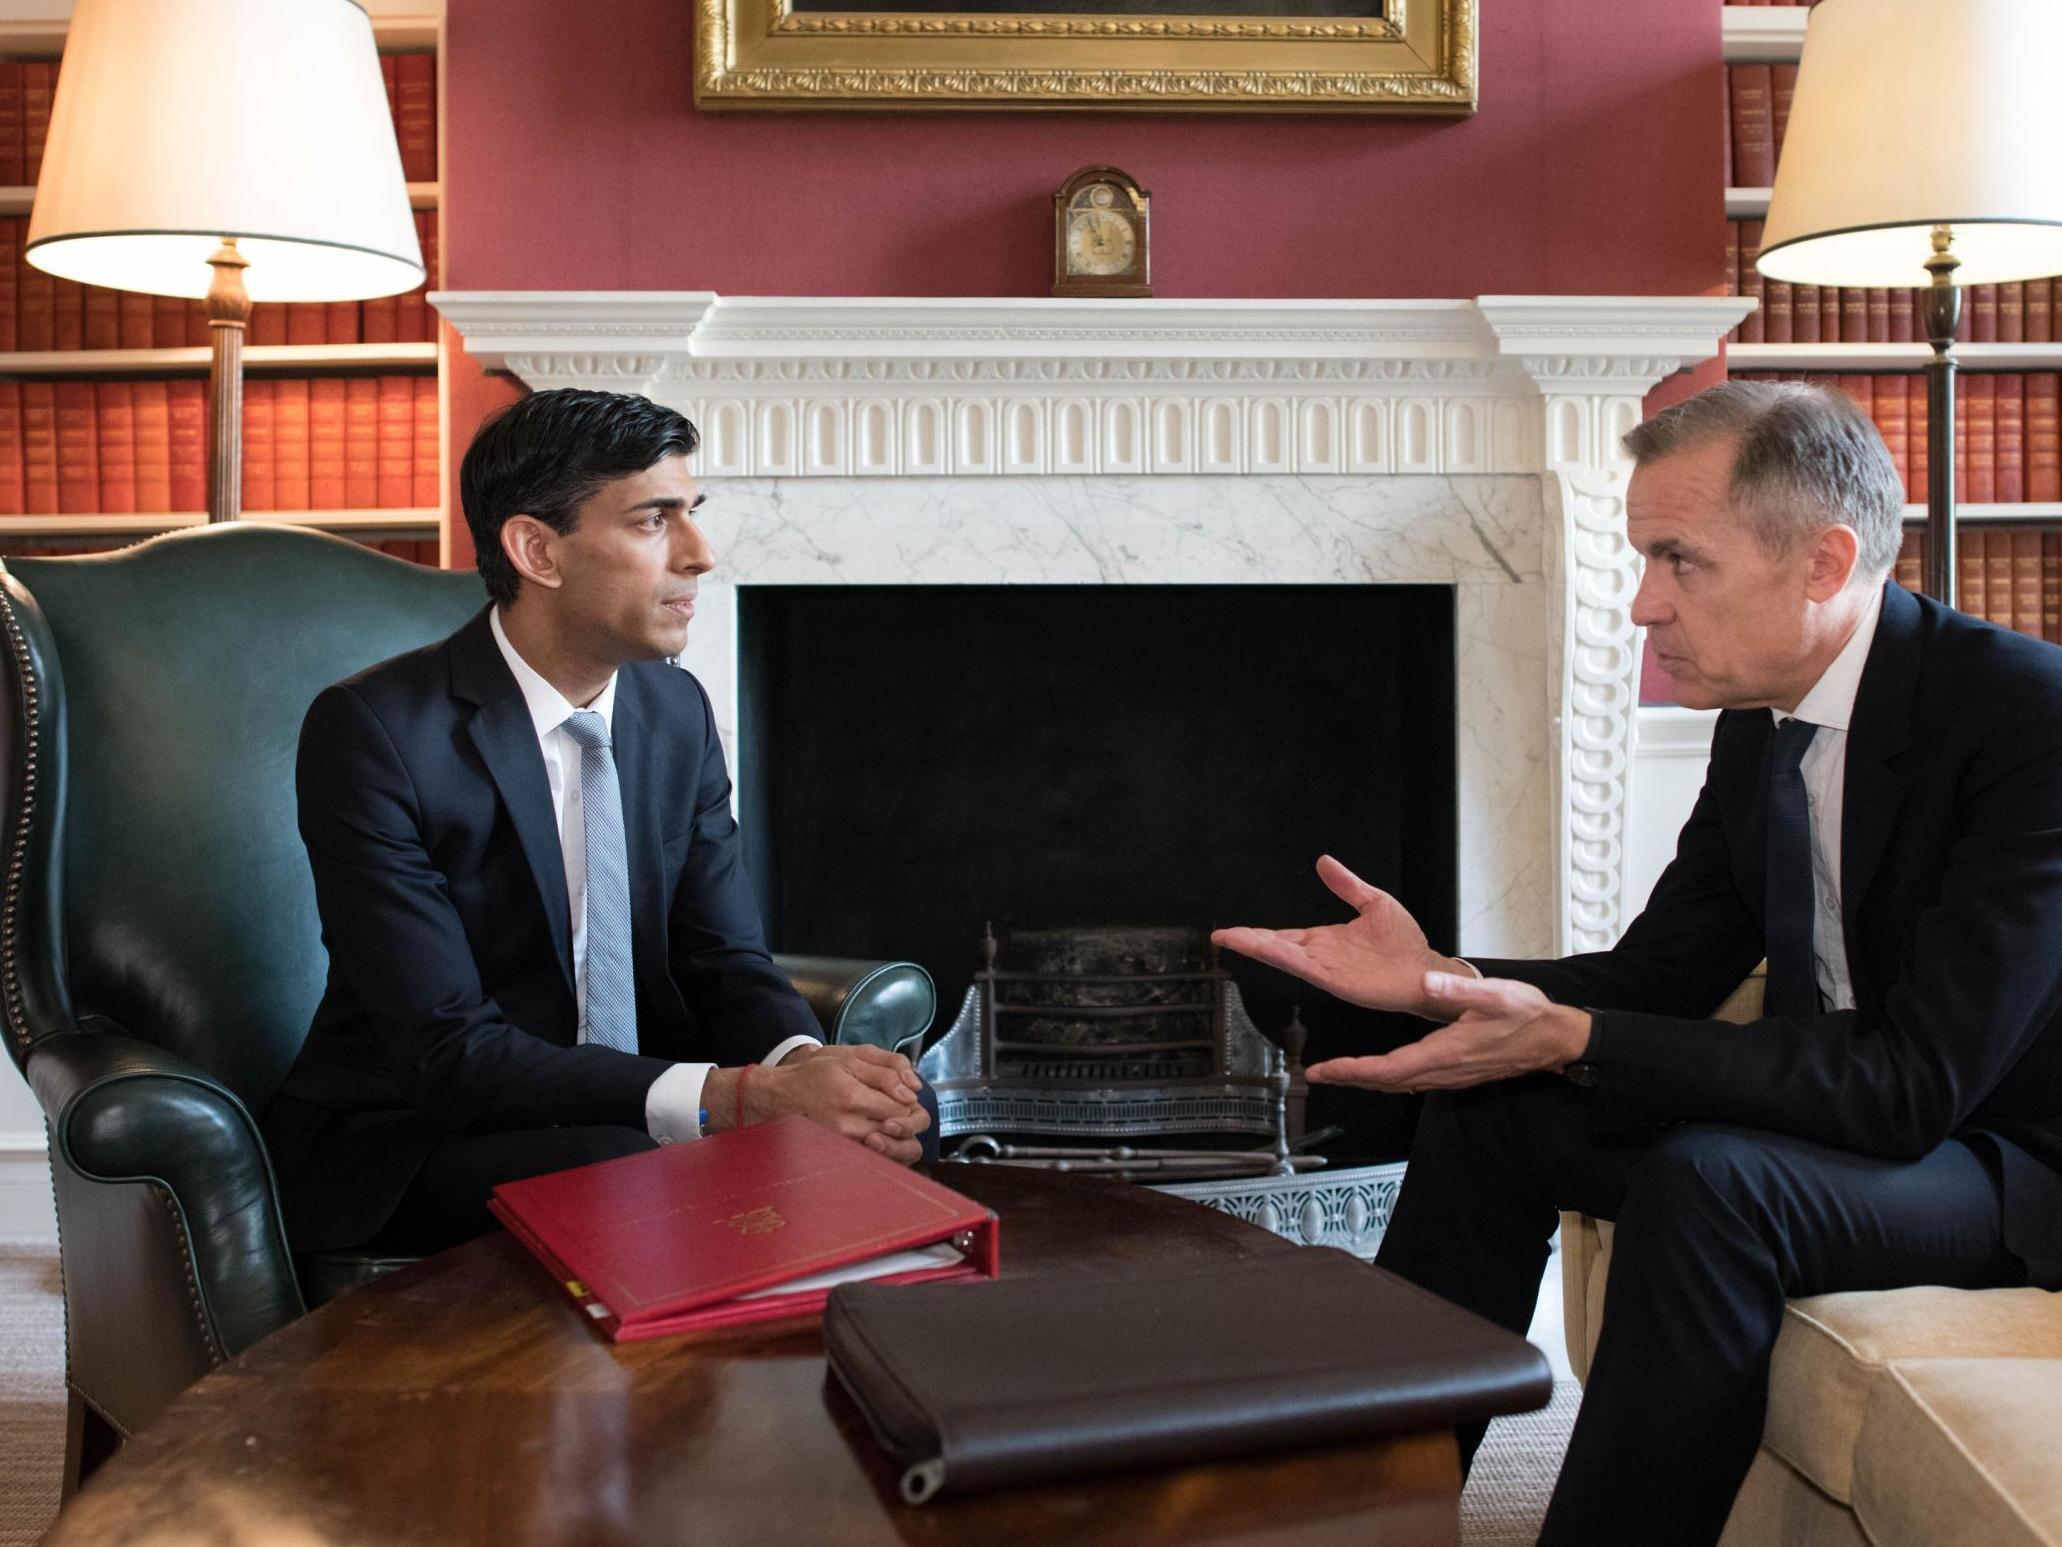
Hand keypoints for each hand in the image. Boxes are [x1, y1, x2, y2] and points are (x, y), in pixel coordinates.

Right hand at [739, 1044, 930, 1165]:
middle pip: (904, 1137)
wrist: (780, 1097)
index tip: (902, 1094)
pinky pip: (877, 1158)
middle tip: (900, 1111)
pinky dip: (885, 1147)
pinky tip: (876, 1133)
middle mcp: (850, 1127)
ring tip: (889, 1123)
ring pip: (894, 1153)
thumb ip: (885, 1070)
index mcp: (853, 1098)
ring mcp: (846, 1144)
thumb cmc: (814, 1074)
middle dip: (910, 1123)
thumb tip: (911, 1091)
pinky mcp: (844, 1153)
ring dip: (900, 1139)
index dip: (910, 1102)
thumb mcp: (848, 1057)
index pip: (904, 1109)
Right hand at [1212, 855, 1466, 1017]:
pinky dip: (1283, 958)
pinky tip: (1266, 950)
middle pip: (1276, 947)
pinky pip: (1305, 967)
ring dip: (1257, 948)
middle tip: (1219, 936)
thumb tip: (1323, 861)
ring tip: (1230, 940)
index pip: (1284, 936)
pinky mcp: (1337, 980)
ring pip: (1284, 957)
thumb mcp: (1373, 903)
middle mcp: (1321, 955)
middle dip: (1247, 941)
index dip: (1257, 934)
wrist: (1426, 968)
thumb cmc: (1405, 942)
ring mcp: (1327, 969)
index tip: (1232, 931)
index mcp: (1325, 939)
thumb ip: (1347, 885)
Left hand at [1304, 972, 1591, 1093]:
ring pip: (1399, 1084)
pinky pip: (1414, 1081)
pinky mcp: (1456, 1074)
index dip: (1354, 1071)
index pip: (1390, 1068)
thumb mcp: (1496, 994)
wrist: (1554, 1039)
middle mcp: (1444, 1070)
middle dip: (1349, 1079)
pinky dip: (1388, 1078)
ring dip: (1366, 1080)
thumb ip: (1460, 989)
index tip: (1326, 1070)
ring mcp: (1450, 1076)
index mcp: (1446, 1052)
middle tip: (1317, 1075)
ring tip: (1337, 1073)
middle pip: (1387, 1081)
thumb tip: (1426, 981)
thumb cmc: (1527, 1015)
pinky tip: (1379, 1072)